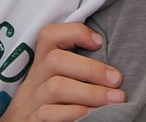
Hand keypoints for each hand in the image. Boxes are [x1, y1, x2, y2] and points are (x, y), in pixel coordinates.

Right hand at [0, 22, 124, 121]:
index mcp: (40, 68)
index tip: (99, 42)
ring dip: (90, 92)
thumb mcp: (58, 89)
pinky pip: (48, 114)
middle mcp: (32, 83)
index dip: (75, 32)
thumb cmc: (49, 111)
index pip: (49, 35)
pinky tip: (94, 116)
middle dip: (91, 68)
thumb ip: (75, 75)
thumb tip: (111, 70)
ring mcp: (29, 104)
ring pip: (55, 87)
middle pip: (55, 61)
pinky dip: (74, 112)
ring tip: (114, 100)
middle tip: (117, 80)